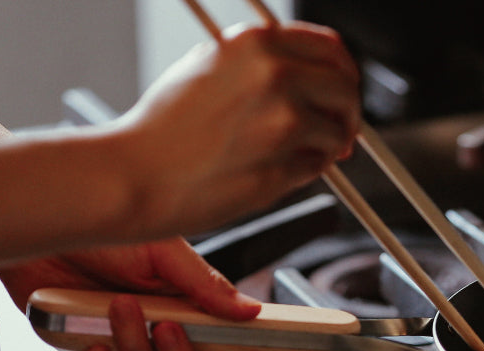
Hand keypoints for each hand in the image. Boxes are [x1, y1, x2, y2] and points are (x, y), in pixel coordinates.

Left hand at [0, 238, 269, 350]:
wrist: (45, 220)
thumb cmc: (103, 228)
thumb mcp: (164, 249)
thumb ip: (207, 285)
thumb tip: (250, 311)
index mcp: (195, 308)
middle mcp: (165, 333)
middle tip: (169, 332)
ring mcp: (125, 346)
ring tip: (120, 306)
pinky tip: (91, 339)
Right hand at [109, 21, 359, 239]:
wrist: (135, 175)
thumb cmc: (162, 129)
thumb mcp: (209, 66)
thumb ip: (262, 64)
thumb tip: (309, 76)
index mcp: (256, 43)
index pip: (332, 49)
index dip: (344, 73)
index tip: (343, 90)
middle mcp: (275, 75)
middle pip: (347, 89)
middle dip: (348, 113)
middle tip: (340, 132)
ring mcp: (283, 122)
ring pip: (338, 133)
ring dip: (327, 148)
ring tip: (294, 155)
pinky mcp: (284, 166)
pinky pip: (317, 167)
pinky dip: (306, 172)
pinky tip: (273, 171)